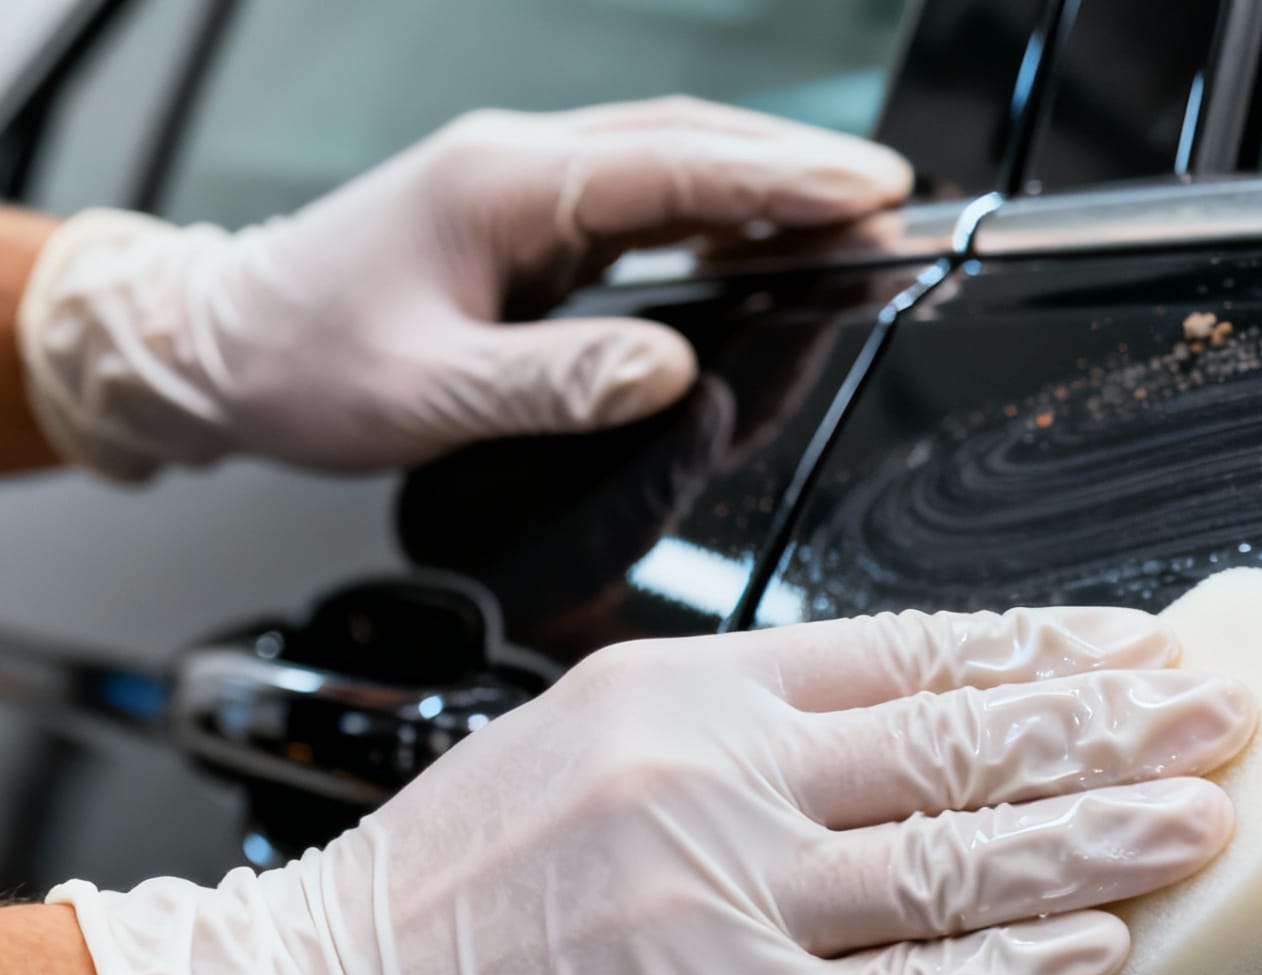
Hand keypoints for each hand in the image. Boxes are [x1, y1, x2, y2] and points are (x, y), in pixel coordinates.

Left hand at [15, 98, 909, 478]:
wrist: (218, 347)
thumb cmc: (305, 365)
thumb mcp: (427, 394)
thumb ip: (557, 383)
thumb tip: (672, 371)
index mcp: (501, 187)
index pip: (672, 171)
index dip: (781, 183)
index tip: (869, 195)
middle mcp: (520, 167)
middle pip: (690, 144)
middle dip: (799, 170)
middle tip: (894, 205)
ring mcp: (526, 187)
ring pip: (674, 163)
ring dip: (765, 185)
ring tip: (852, 222)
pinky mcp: (529, 221)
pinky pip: (647, 199)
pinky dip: (717, 212)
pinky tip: (760, 244)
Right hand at [51, 608, 1253, 974]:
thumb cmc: (456, 891)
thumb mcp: (591, 745)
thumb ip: (742, 732)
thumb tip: (894, 735)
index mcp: (691, 691)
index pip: (912, 647)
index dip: (1047, 647)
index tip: (1143, 645)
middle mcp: (719, 773)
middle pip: (961, 734)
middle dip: (1112, 721)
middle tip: (1221, 713)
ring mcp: (727, 895)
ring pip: (960, 854)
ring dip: (1101, 836)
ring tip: (1206, 820)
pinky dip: (1015, 968)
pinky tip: (1099, 948)